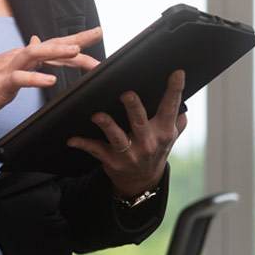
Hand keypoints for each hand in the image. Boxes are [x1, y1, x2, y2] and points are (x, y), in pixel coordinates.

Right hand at [0, 28, 101, 123]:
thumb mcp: (7, 70)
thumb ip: (25, 60)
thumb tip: (37, 41)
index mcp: (22, 57)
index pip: (53, 46)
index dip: (76, 41)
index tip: (97, 35)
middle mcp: (16, 57)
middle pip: (49, 45)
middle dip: (75, 40)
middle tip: (98, 34)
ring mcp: (7, 68)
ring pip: (34, 54)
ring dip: (56, 51)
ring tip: (76, 51)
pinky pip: (19, 79)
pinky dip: (35, 79)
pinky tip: (50, 82)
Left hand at [67, 69, 187, 198]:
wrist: (141, 181)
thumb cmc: (154, 150)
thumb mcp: (170, 137)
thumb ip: (177, 119)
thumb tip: (182, 98)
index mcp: (163, 132)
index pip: (170, 108)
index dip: (174, 90)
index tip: (177, 73)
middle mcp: (147, 142)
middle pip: (140, 121)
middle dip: (133, 107)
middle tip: (127, 94)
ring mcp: (129, 153)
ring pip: (117, 137)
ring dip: (106, 125)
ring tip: (97, 115)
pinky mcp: (112, 160)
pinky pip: (96, 150)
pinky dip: (83, 144)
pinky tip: (72, 140)